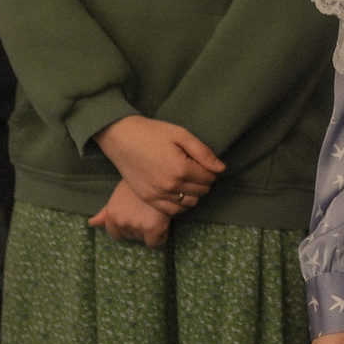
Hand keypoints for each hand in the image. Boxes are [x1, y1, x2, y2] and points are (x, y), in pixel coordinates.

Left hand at [88, 180, 172, 246]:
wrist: (160, 176)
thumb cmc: (139, 182)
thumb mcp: (119, 194)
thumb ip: (106, 212)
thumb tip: (91, 224)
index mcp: (111, 214)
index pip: (115, 234)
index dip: (127, 227)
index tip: (136, 217)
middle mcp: (121, 222)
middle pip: (130, 237)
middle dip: (138, 229)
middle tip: (147, 212)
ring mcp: (136, 226)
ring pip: (143, 239)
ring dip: (149, 231)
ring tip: (155, 213)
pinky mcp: (152, 229)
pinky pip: (155, 243)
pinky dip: (160, 236)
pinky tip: (163, 223)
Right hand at [98, 115, 223, 215]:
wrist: (122, 138)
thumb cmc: (153, 133)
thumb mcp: (181, 135)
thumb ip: (203, 153)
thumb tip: (221, 169)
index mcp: (181, 169)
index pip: (209, 178)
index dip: (211, 171)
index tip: (205, 164)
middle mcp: (170, 186)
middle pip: (201, 191)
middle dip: (204, 182)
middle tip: (196, 170)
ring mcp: (158, 195)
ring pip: (189, 203)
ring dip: (193, 194)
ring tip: (187, 181)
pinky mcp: (148, 199)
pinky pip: (172, 211)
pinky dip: (180, 204)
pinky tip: (178, 192)